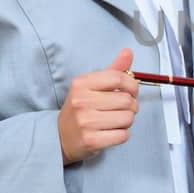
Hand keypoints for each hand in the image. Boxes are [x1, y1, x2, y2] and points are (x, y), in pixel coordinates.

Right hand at [58, 49, 140, 163]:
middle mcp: (82, 101)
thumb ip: (112, 70)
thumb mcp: (91, 86)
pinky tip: (112, 132)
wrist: (60, 136)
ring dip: (128, 121)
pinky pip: (123, 135)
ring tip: (117, 121)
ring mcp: (85, 122)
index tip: (132, 91)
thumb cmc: (80, 109)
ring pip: (127, 118)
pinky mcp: (91, 140)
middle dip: (132, 106)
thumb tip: (128, 52)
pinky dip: (122, 134)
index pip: (118, 78)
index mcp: (82, 84)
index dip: (133, 85)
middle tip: (124, 109)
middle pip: (126, 100)